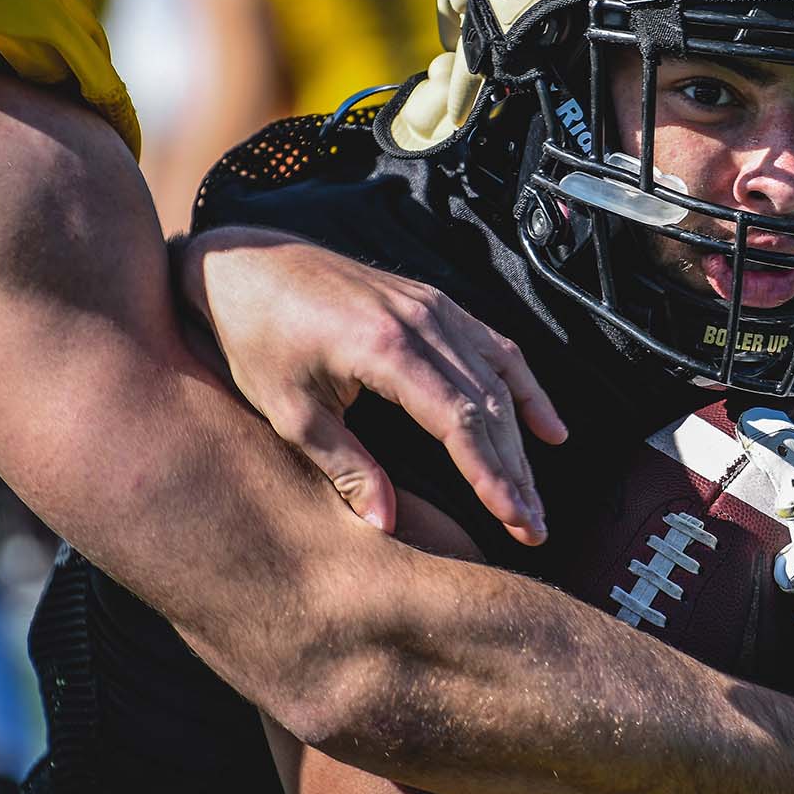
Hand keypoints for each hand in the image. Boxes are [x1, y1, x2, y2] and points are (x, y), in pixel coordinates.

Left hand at [177, 226, 566, 544]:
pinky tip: (548, 428)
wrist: (245, 266)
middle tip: (534, 527)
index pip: (459, 421)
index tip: (515, 519)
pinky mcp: (433, 303)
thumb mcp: (290, 412)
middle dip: (514, 471)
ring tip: (534, 496)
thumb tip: (384, 525)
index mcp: (385, 348)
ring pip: (499, 379)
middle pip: (489, 405)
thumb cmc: (257, 339)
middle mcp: (421, 321)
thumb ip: (344, 467)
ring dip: (522, 441)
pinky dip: (525, 388)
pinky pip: (494, 347)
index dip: (491, 475)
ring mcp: (432, 307)